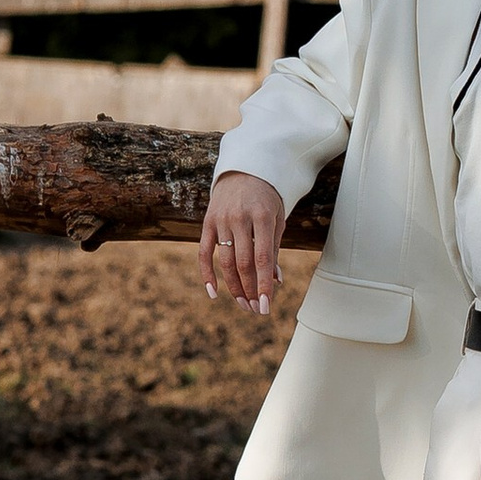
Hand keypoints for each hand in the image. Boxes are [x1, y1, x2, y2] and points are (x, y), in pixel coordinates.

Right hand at [201, 175, 285, 314]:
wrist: (244, 170)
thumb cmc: (266, 198)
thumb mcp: (277, 219)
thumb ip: (274, 249)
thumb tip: (275, 281)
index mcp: (261, 216)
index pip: (262, 258)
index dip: (263, 285)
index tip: (266, 306)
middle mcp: (239, 218)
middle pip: (243, 263)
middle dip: (249, 290)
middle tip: (255, 309)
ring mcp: (221, 220)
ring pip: (224, 261)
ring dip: (233, 286)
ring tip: (243, 304)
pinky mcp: (207, 222)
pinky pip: (204, 252)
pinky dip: (206, 274)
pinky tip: (214, 293)